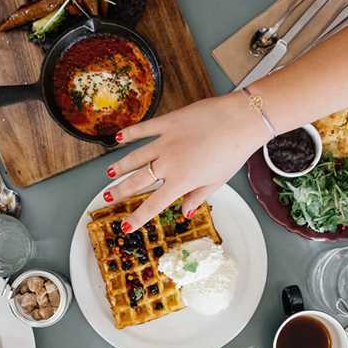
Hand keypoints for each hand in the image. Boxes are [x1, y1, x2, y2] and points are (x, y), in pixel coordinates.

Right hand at [104, 92, 269, 231]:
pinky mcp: (168, 123)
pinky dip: (130, 134)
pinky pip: (144, 129)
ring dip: (121, 166)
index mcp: (181, 182)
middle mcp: (168, 164)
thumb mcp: (217, 182)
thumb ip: (198, 197)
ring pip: (136, 157)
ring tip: (109, 173)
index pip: (153, 204)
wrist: (240, 121)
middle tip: (108, 198)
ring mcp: (165, 142)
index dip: (137, 217)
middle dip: (120, 191)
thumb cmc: (233, 152)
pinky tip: (118, 138)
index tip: (125, 226)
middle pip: (137, 181)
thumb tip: (185, 212)